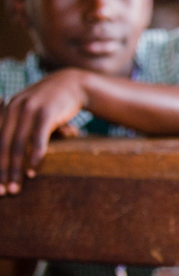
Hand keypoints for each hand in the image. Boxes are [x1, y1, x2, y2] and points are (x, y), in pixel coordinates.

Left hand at [0, 68, 88, 195]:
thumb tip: (15, 153)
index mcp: (6, 110)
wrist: (74, 84)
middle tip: (4, 192)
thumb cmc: (52, 103)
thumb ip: (18, 126)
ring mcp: (29, 109)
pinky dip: (34, 156)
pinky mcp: (46, 113)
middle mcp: (13, 108)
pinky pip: (37, 138)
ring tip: (16, 187)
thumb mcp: (30, 110)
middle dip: (2, 171)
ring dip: (15, 169)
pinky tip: (32, 171)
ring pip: (17, 144)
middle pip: (3, 145)